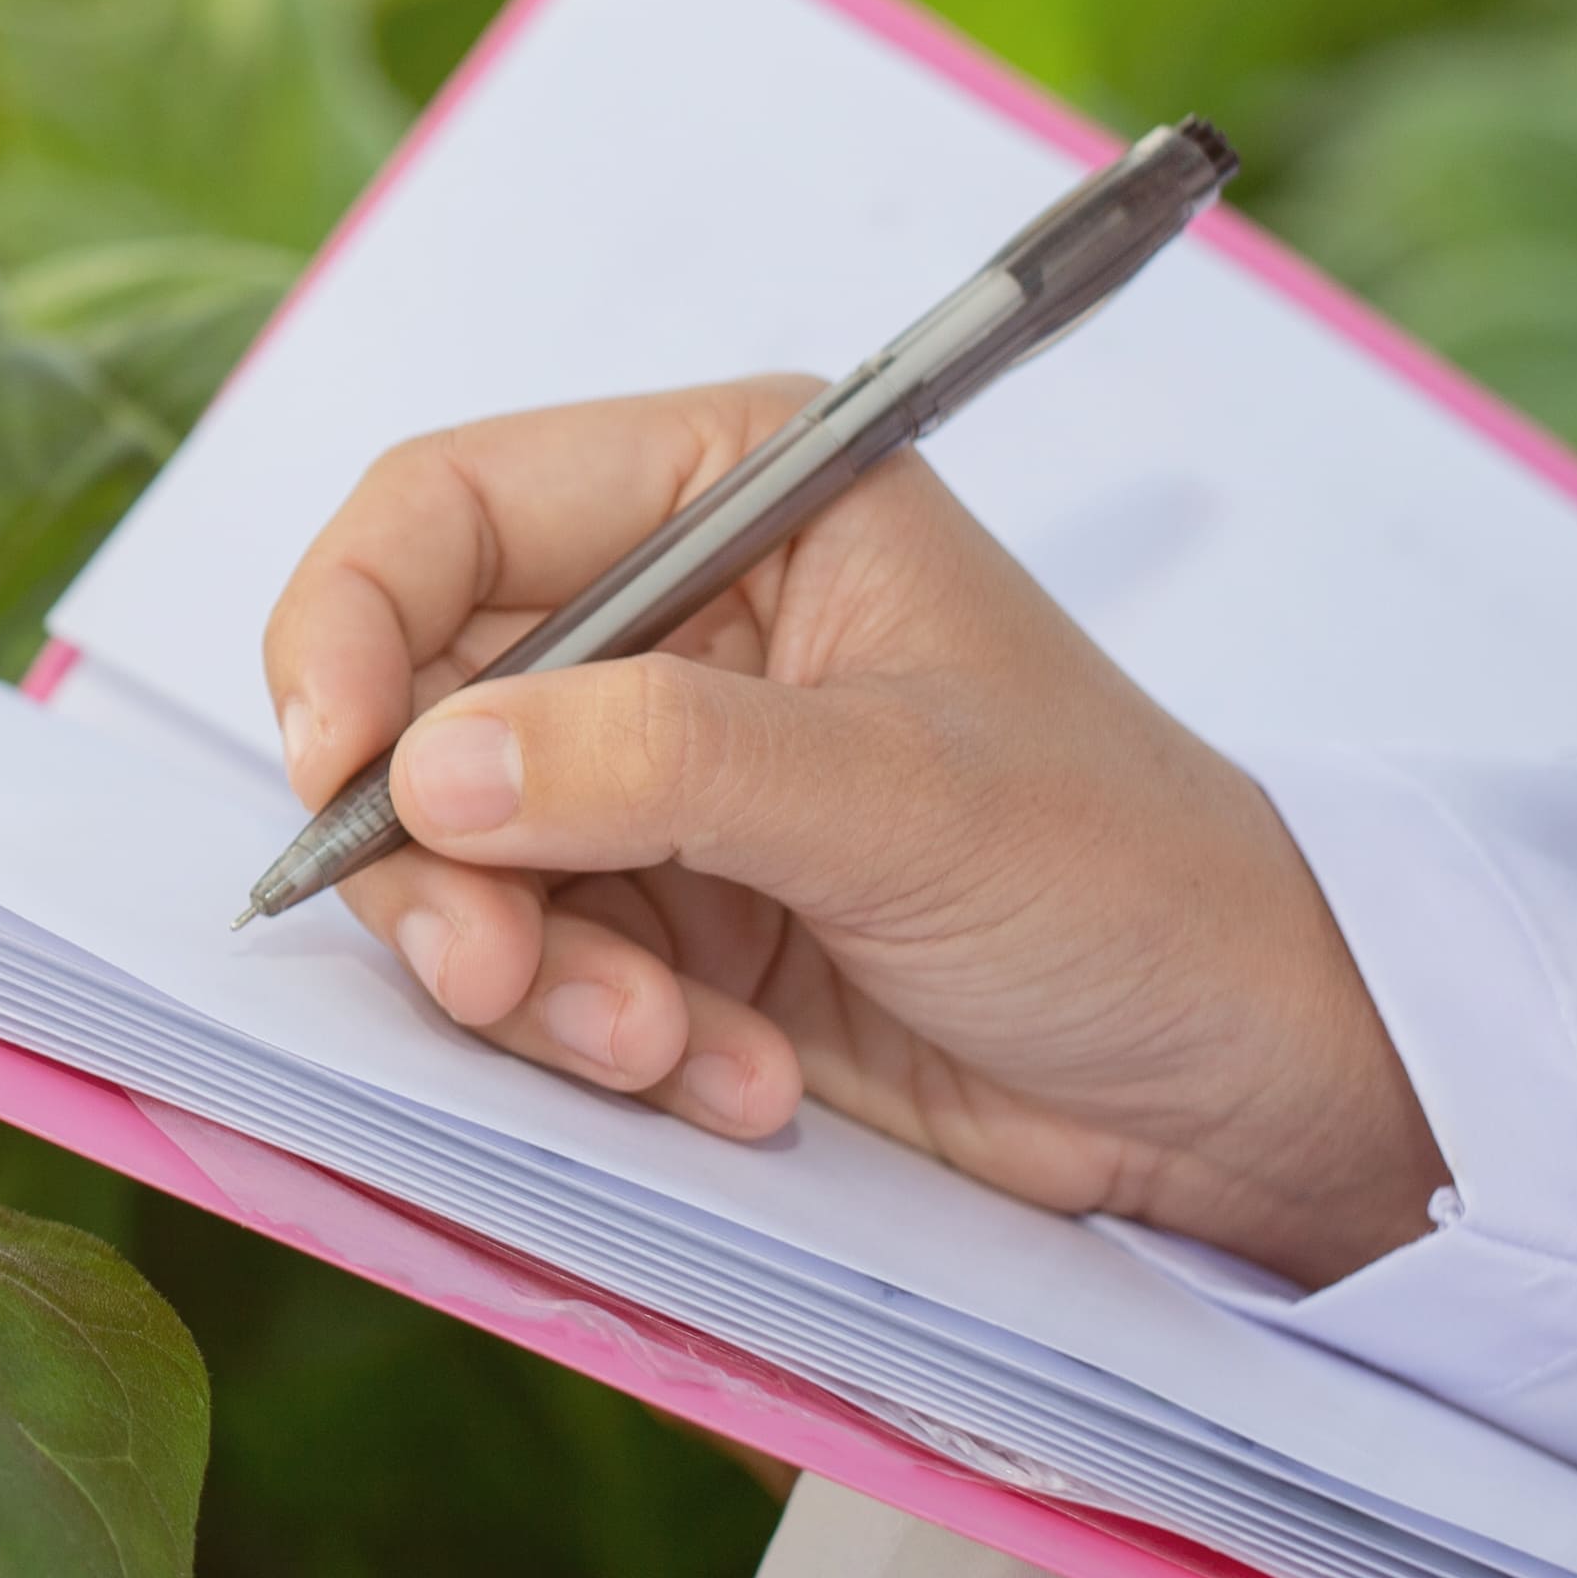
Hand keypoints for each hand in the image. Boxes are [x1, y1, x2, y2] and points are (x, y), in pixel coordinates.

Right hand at [259, 378, 1451, 1287]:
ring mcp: (648, 777)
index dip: (349, 628)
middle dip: (439, 860)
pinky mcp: (656, 919)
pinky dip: (596, 1043)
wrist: (1239, 1087)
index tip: (337, 778)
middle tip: (500, 981)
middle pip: (409, 702)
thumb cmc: (1125, 879)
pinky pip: (522, 971)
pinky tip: (734, 1083)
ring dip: (525, 977)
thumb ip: (655, 765)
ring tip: (663, 1054)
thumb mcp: (896, 798)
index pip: (444, 507)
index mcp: (728, 490)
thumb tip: (424, 771)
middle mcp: (666, 614)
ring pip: (445, 858)